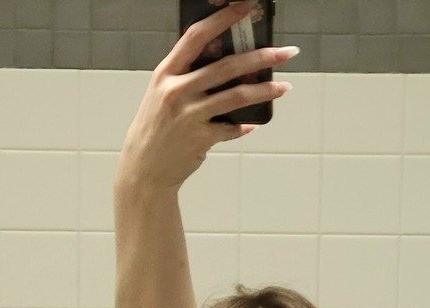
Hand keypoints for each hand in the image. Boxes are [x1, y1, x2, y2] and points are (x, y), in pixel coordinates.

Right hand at [114, 1, 293, 193]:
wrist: (144, 170)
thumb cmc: (155, 128)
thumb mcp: (162, 94)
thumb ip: (186, 77)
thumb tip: (224, 62)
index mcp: (166, 73)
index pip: (197, 36)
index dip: (223, 18)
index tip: (246, 7)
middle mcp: (177, 91)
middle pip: (227, 66)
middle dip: (261, 57)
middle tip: (286, 53)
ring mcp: (190, 116)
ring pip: (236, 96)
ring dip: (265, 90)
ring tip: (284, 87)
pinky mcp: (200, 139)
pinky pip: (231, 128)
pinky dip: (243, 126)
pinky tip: (253, 123)